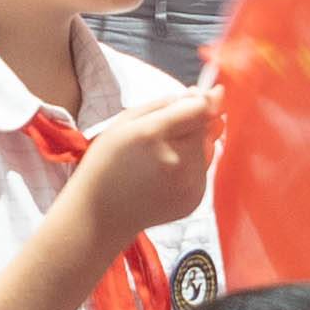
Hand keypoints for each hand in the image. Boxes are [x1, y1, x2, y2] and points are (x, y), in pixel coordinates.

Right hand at [59, 84, 223, 247]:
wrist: (100, 215)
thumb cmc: (108, 162)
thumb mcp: (125, 121)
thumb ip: (168, 103)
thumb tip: (209, 95)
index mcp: (153, 135)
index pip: (201, 108)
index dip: (201, 100)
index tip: (198, 95)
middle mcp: (176, 160)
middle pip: (206, 127)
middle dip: (192, 125)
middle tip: (161, 138)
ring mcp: (187, 184)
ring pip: (207, 148)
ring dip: (192, 146)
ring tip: (159, 160)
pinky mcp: (195, 200)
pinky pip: (203, 170)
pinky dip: (190, 167)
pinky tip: (164, 177)